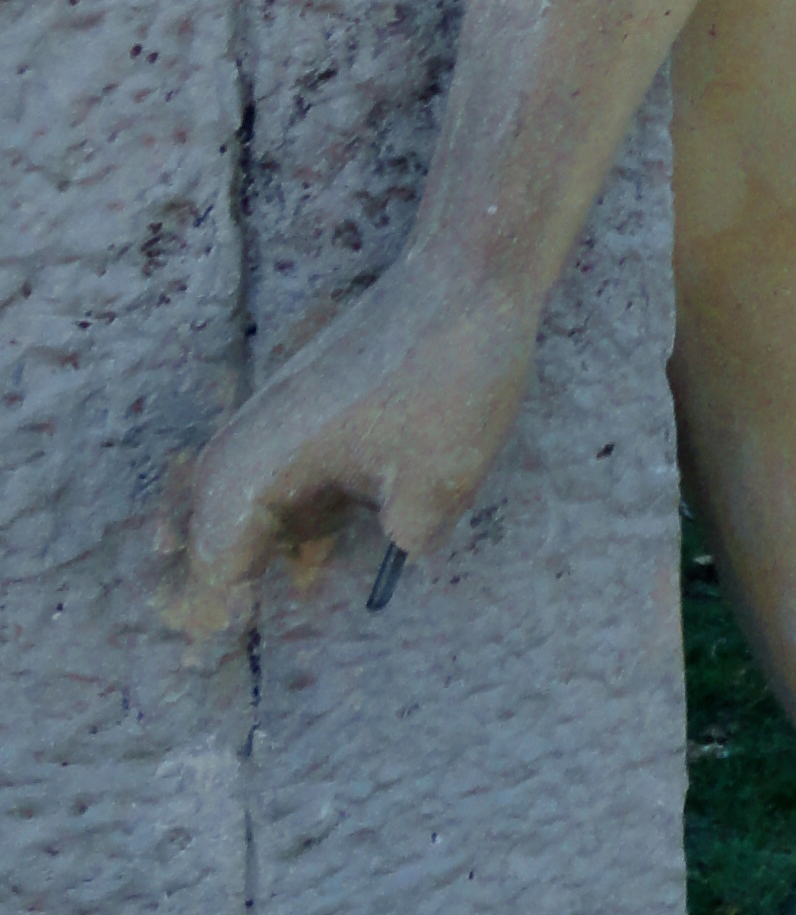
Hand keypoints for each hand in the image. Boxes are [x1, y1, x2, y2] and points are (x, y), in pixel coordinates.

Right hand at [177, 267, 539, 631]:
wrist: (469, 277)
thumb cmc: (447, 379)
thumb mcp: (436, 485)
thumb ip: (406, 536)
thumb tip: (402, 548)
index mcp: (266, 461)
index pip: (215, 553)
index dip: (220, 602)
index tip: (233, 637)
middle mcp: (258, 430)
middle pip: (207, 515)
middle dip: (219, 567)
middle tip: (234, 618)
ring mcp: (283, 404)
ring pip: (241, 482)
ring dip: (251, 531)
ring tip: (267, 582)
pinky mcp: (313, 389)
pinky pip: (276, 454)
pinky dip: (284, 496)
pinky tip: (319, 528)